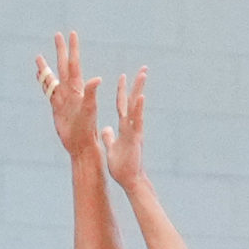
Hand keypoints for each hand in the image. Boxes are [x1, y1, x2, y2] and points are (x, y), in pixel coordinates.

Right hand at [36, 31, 105, 158]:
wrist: (81, 144)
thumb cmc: (87, 128)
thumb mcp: (89, 109)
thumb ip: (91, 93)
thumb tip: (97, 78)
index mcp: (77, 88)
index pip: (74, 63)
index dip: (72, 49)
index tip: (71, 34)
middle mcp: (70, 90)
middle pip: (63, 66)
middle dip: (61, 51)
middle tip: (57, 35)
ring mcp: (62, 99)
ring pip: (53, 78)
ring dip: (46, 67)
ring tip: (39, 57)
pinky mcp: (57, 108)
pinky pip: (48, 91)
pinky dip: (43, 82)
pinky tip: (40, 76)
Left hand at [102, 67, 147, 194]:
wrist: (129, 179)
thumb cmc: (122, 166)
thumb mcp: (112, 148)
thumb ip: (109, 137)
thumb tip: (105, 129)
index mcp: (124, 127)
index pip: (122, 105)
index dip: (122, 91)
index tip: (123, 76)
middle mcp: (131, 126)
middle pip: (133, 101)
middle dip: (137, 85)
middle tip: (143, 68)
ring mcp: (134, 130)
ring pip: (136, 107)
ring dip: (139, 90)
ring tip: (142, 75)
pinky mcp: (135, 137)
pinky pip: (137, 121)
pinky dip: (138, 109)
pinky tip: (140, 97)